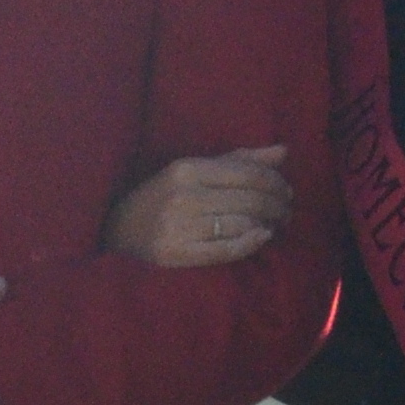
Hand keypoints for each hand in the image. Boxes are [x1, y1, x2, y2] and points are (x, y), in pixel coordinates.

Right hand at [105, 147, 291, 267]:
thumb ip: (239, 160)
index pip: (248, 173)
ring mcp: (180, 226)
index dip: (275, 182)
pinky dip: (251, 243)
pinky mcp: (179, 253)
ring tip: (277, 224)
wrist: (117, 230)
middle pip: (250, 199)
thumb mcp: (194, 171)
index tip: (285, 191)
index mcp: (188, 169)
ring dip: (269, 224)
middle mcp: (185, 196)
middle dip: (277, 206)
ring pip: (242, 223)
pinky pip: (227, 249)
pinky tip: (263, 237)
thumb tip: (283, 151)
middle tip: (287, 211)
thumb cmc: (162, 197)